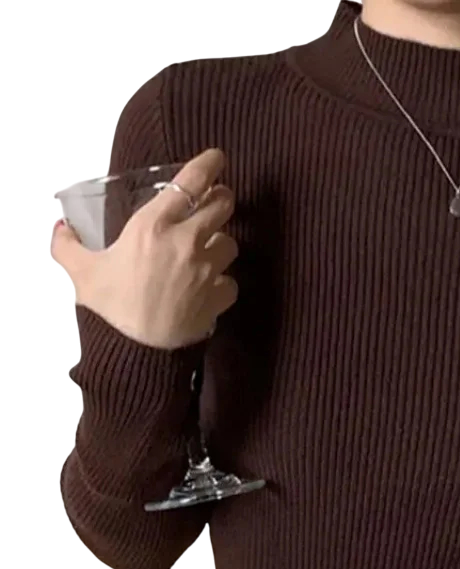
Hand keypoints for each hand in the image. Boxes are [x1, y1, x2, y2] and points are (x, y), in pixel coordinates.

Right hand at [51, 148, 238, 349]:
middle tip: (214, 202)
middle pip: (224, 204)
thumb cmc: (109, 308)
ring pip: (231, 243)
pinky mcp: (220, 296)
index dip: (209, 165)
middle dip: (222, 199)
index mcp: (153, 226)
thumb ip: (68, 245)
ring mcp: (208, 269)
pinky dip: (223, 281)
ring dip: (221, 243)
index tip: (217, 159)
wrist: (136, 351)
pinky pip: (231, 280)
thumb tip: (61, 228)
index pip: (190, 182)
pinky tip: (207, 287)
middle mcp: (187, 242)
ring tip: (205, 252)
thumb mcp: (80, 271)